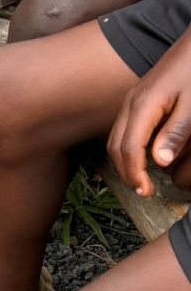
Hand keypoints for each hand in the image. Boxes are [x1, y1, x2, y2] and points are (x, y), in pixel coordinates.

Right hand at [109, 33, 190, 196]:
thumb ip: (176, 132)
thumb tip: (159, 161)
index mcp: (143, 106)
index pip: (129, 149)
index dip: (135, 173)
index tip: (145, 191)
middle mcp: (131, 104)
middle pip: (115, 146)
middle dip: (125, 171)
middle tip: (142, 189)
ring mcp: (132, 100)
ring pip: (115, 138)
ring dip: (124, 160)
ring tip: (140, 177)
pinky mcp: (137, 99)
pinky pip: (123, 129)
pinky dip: (127, 147)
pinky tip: (144, 154)